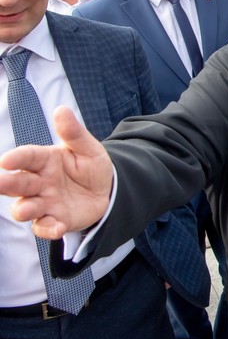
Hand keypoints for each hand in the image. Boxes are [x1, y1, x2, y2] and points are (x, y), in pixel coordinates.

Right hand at [0, 106, 112, 239]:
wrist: (106, 191)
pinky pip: (45, 227)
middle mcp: (39, 182)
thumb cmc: (91, 166)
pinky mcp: (54, 220)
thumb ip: (74, 133)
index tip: (6, 160)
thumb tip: (61, 109)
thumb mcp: (88, 148)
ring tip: (27, 209)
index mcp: (45, 160)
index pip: (27, 157)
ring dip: (24, 209)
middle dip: (6, 183)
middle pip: (18, 183)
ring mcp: (45, 202)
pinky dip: (48, 229)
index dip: (16, 158)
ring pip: (25, 207)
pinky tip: (57, 228)